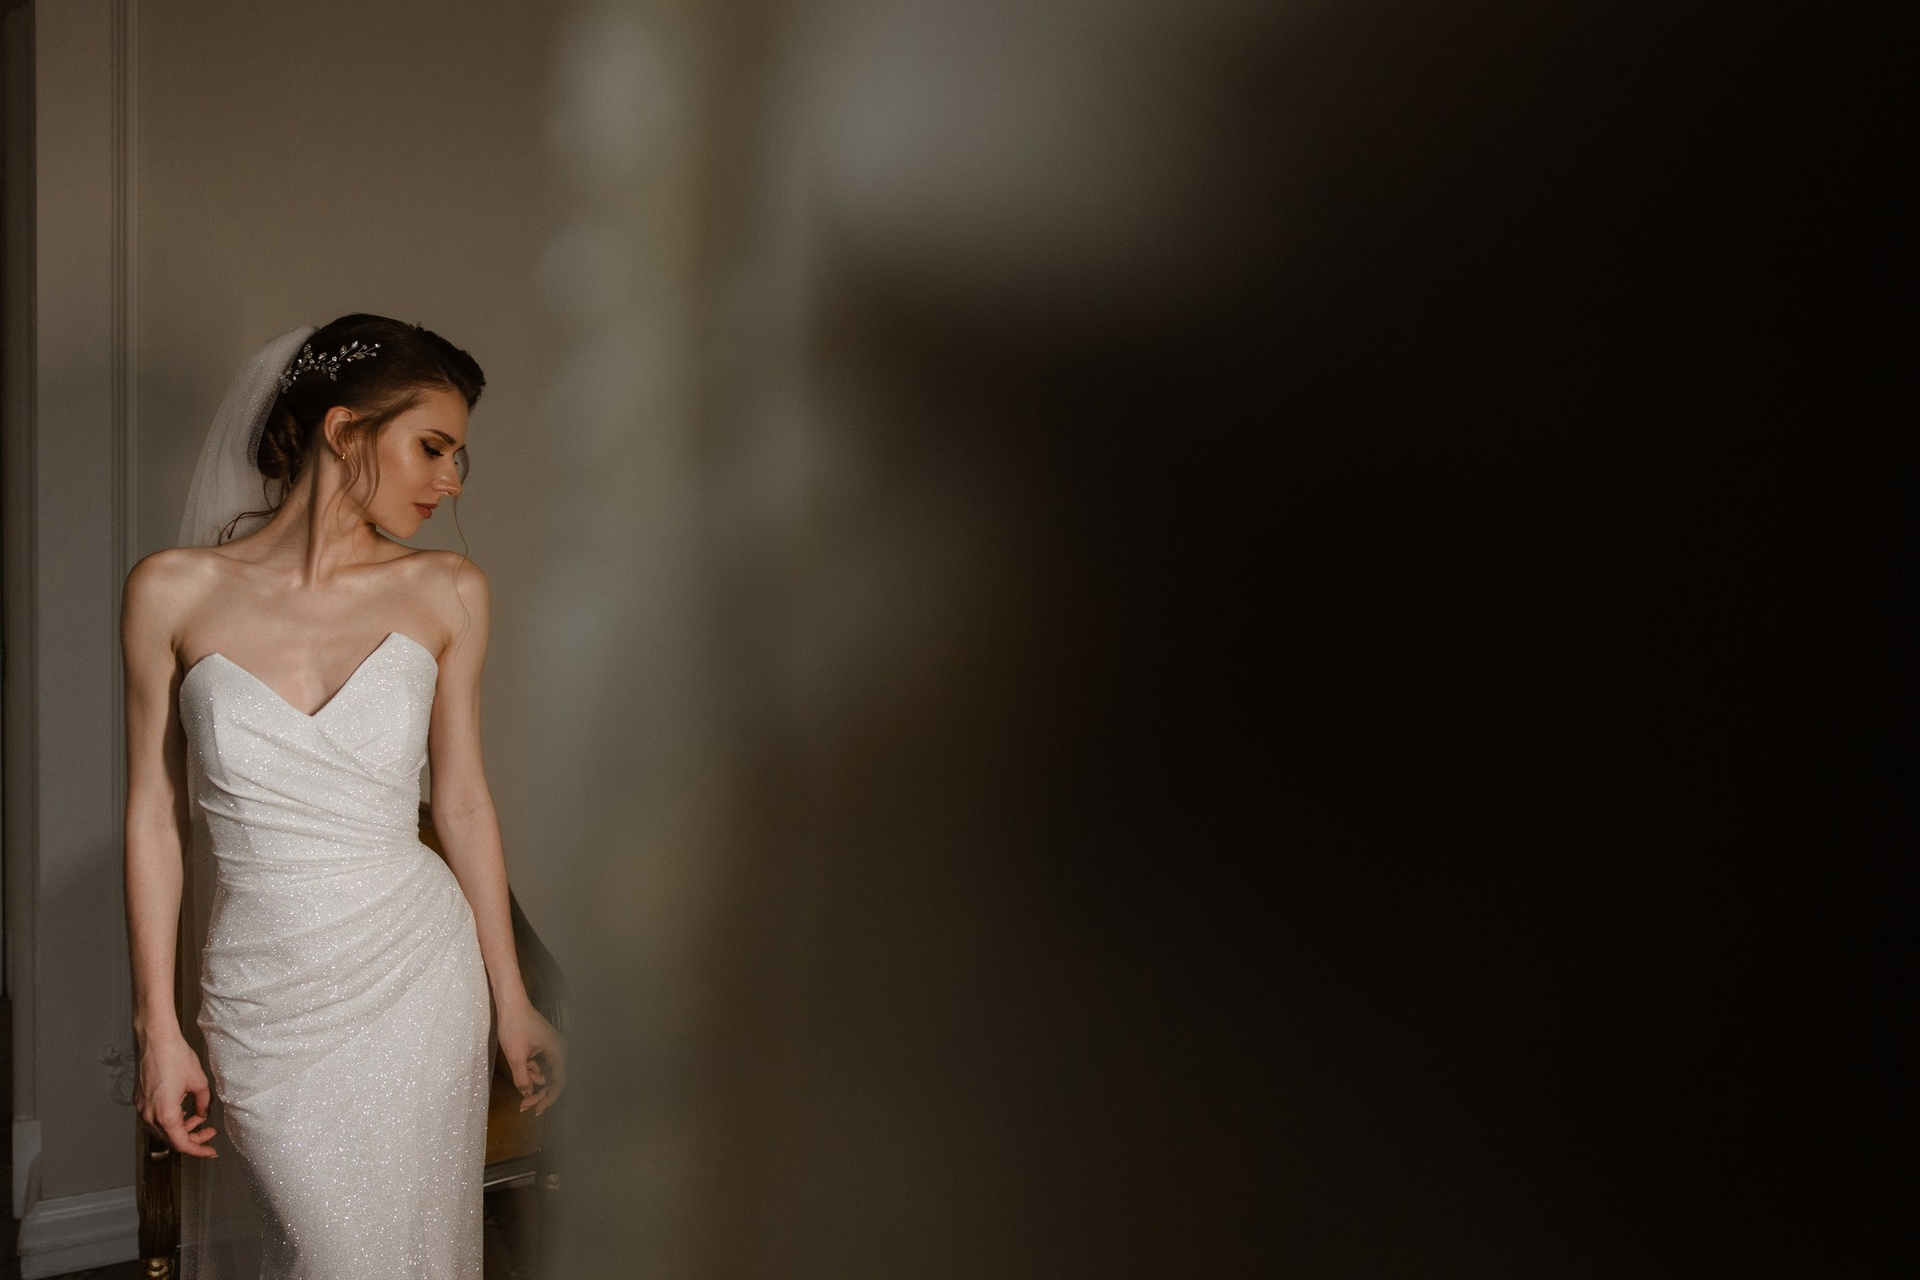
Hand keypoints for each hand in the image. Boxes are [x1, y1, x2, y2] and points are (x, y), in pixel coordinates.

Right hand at [136, 1032, 217, 1157]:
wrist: (156, 1040)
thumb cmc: (175, 1057)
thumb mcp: (199, 1082)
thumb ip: (204, 1102)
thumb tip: (204, 1113)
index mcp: (165, 1113)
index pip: (181, 1143)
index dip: (198, 1150)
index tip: (210, 1151)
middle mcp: (150, 1114)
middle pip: (171, 1140)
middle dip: (192, 1139)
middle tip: (209, 1132)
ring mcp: (142, 1108)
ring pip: (162, 1131)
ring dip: (181, 1129)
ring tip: (199, 1118)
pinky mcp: (140, 1101)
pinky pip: (155, 1120)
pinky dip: (170, 1121)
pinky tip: (183, 1112)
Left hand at [496, 1000, 566, 1116]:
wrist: (511, 1005)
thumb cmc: (515, 1026)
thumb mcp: (516, 1057)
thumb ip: (523, 1079)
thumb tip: (527, 1095)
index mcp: (558, 1052)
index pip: (559, 1082)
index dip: (549, 1099)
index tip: (536, 1110)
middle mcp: (560, 1050)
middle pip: (554, 1080)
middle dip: (538, 1092)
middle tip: (523, 1105)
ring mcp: (553, 1048)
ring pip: (546, 1073)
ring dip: (533, 1078)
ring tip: (520, 1071)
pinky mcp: (545, 1046)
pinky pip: (542, 1064)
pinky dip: (532, 1069)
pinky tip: (522, 1064)